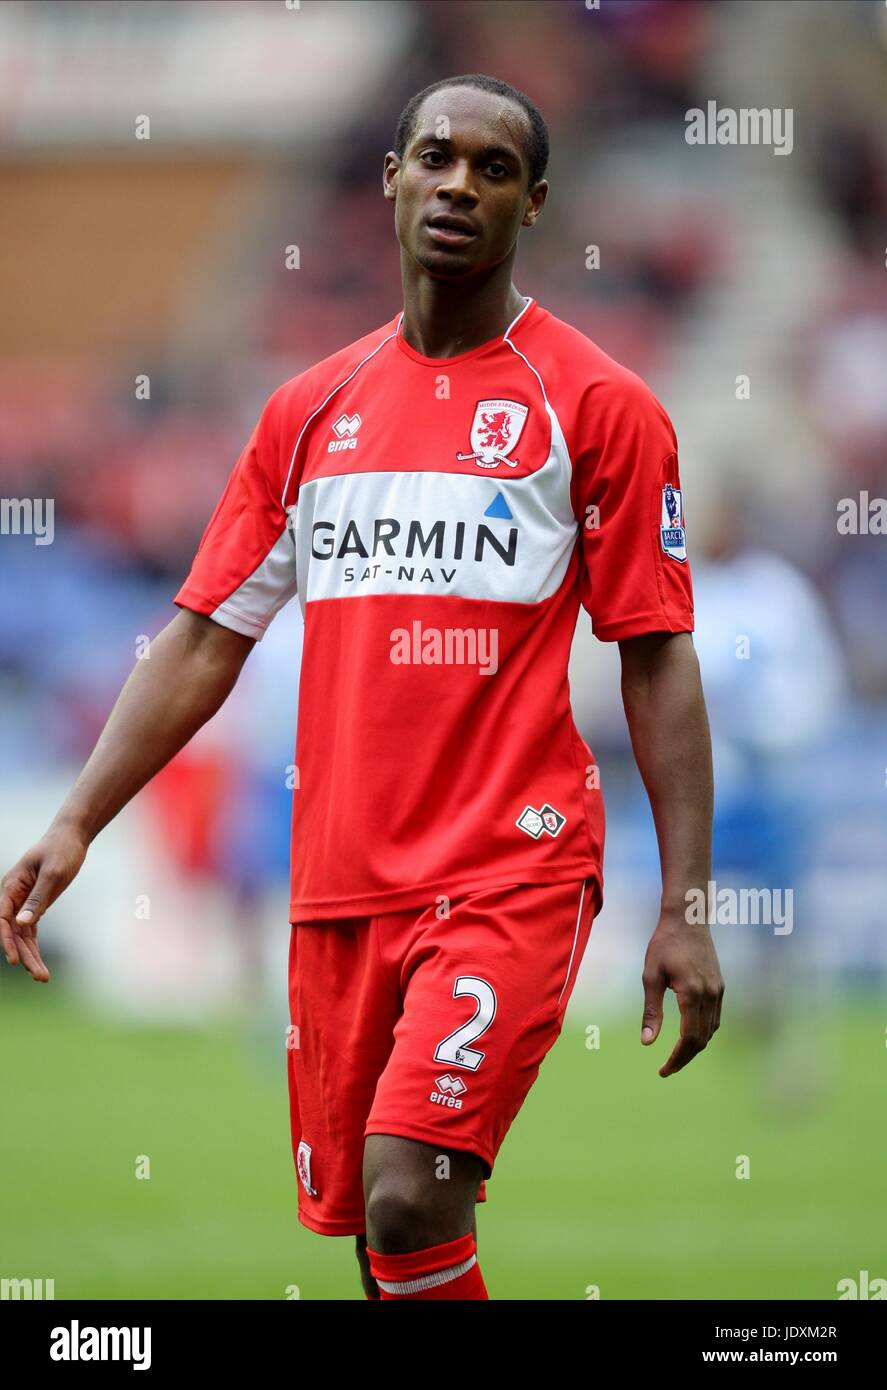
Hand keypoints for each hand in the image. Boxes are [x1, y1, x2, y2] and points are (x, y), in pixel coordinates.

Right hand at [0, 827, 88, 982]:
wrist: (71, 838)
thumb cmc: (61, 850)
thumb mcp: (53, 873)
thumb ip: (38, 898)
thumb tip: (21, 923)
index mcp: (11, 886)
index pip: (2, 918)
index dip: (7, 941)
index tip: (14, 960)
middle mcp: (13, 897)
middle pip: (13, 932)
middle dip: (24, 955)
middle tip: (40, 977)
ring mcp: (23, 903)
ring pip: (22, 935)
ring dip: (31, 956)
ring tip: (43, 978)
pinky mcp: (36, 906)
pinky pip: (30, 931)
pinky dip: (35, 947)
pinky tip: (39, 965)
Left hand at [641, 911, 723, 1076]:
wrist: (687, 918)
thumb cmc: (664, 944)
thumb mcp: (650, 976)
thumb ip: (651, 1010)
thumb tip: (647, 1042)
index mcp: (691, 993)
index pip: (688, 1038)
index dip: (677, 1058)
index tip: (664, 1070)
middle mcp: (710, 994)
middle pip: (701, 1039)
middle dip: (685, 1057)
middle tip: (667, 1069)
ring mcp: (718, 990)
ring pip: (711, 1030)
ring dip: (695, 1046)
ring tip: (676, 1055)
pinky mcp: (720, 986)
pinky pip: (715, 1017)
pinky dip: (703, 1031)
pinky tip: (689, 1034)